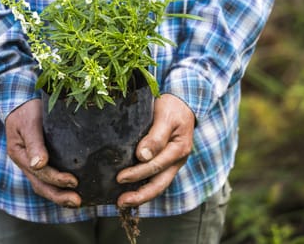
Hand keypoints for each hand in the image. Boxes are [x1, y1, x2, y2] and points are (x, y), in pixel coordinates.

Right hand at [5, 99, 81, 207]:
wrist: (21, 102)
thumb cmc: (27, 109)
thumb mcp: (29, 122)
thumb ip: (34, 142)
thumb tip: (39, 164)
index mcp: (19, 154)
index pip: (39, 172)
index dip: (56, 179)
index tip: (73, 181)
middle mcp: (25, 162)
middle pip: (40, 185)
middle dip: (59, 196)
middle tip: (77, 201)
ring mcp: (31, 163)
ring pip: (43, 185)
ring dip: (59, 196)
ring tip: (77, 202)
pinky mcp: (40, 161)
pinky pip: (47, 179)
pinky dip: (59, 187)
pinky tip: (74, 190)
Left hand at [116, 93, 194, 207]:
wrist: (183, 102)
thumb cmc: (173, 107)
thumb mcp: (165, 117)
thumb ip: (156, 137)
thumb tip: (142, 156)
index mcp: (179, 149)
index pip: (156, 166)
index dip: (137, 173)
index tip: (119, 177)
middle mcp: (177, 160)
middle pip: (159, 184)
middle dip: (140, 196)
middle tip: (121, 202)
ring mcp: (172, 162)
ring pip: (157, 184)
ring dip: (141, 195)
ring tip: (123, 202)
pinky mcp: (165, 161)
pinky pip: (155, 178)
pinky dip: (143, 185)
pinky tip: (129, 189)